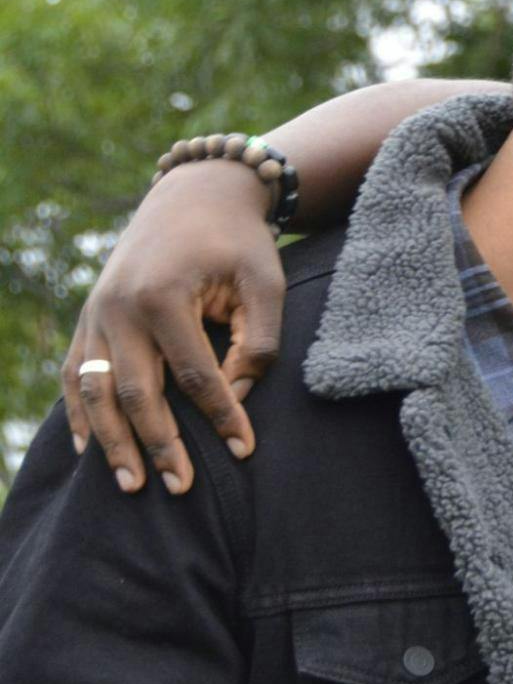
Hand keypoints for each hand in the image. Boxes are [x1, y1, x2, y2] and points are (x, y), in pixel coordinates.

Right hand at [61, 162, 286, 494]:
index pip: (195, 376)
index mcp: (163, 297)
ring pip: (95, 391)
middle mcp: (118, 308)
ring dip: (112, 442)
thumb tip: (234, 397)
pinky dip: (80, 413)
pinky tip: (91, 450)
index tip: (244, 451)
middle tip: (181, 490)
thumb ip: (258, 342)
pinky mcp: (88, 318)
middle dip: (159, 444)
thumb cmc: (239, 242)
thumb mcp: (265, 283)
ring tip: (132, 485)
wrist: (194, 194)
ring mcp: (95, 314)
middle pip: (135, 392)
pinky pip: (75, 374)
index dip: (222, 417)